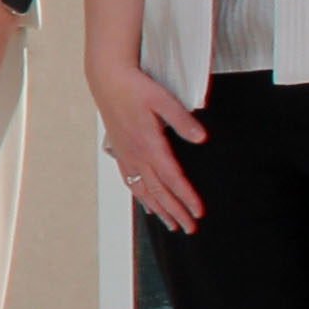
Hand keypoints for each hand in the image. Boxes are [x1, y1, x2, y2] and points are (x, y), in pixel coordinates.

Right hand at [89, 46, 208, 229]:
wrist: (107, 79)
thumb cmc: (135, 87)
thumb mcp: (163, 99)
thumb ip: (182, 120)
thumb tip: (201, 138)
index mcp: (149, 144)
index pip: (172, 178)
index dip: (186, 197)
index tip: (198, 213)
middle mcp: (136, 155)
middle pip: (159, 191)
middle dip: (175, 212)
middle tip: (190, 229)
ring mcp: (126, 155)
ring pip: (143, 190)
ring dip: (159, 209)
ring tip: (171, 225)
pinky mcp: (121, 150)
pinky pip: (130, 180)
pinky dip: (140, 196)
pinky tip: (146, 204)